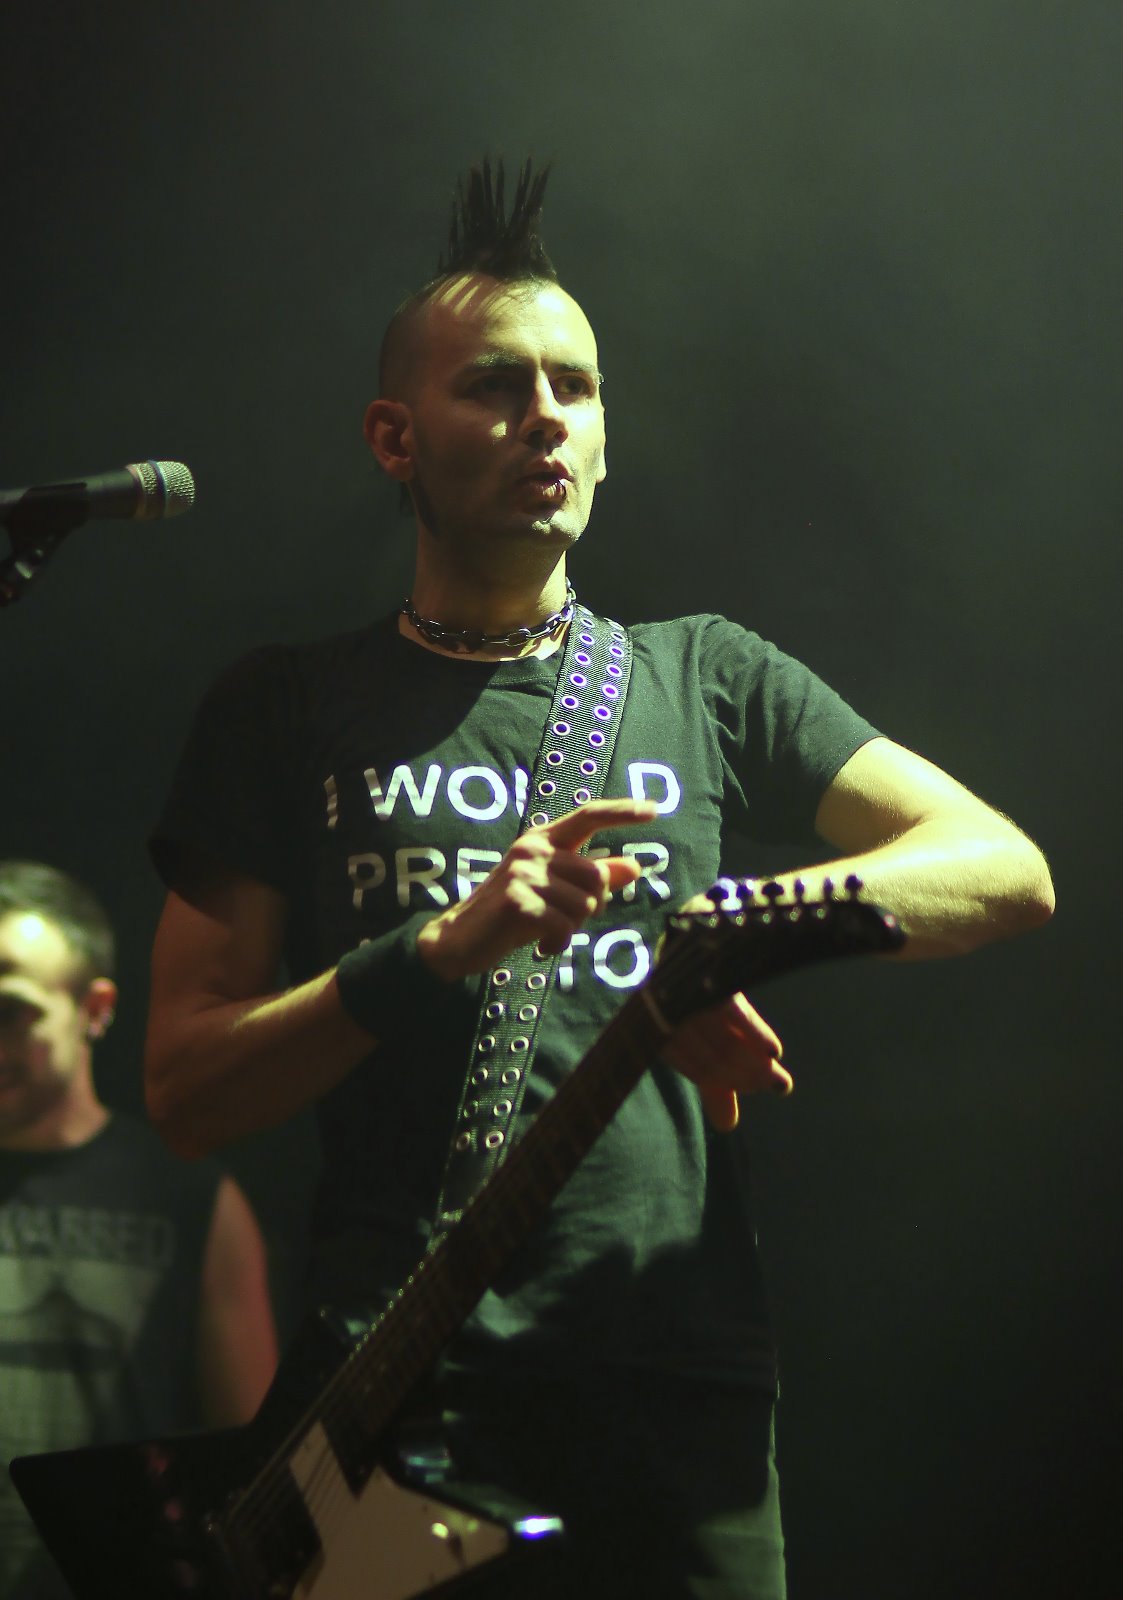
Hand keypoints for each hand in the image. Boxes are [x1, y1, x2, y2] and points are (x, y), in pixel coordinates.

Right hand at [416, 798, 657, 980]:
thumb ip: (594, 877)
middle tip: (561, 920)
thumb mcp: (555, 891)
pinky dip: (559, 943)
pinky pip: (566, 926)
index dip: (622, 813)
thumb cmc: (513, 912)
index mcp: (543, 839)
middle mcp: (533, 849)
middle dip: (591, 907)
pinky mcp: (518, 901)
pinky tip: (540, 946)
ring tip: (546, 931)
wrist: (461, 938)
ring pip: (585, 905)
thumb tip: (635, 866)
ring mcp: (524, 873)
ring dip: (573, 928)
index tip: (655, 810)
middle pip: (597, 877)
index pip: (589, 816)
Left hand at [659, 890, 792, 1129]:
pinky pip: (728, 1008)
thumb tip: (727, 1127)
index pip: (694, 1064)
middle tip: (775, 1084)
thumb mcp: (713, 1038)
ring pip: (719, 1034)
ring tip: (777, 1075)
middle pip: (709, 1051)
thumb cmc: (704, 991)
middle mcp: (667, 1007)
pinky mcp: (704, 966)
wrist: (706, 926)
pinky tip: (772, 1049)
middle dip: (742, 1074)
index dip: (724, 1083)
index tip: (759, 1090)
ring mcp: (684, 985)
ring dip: (750, 1059)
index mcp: (659, 1026)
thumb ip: (718, 1081)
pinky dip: (752, 1031)